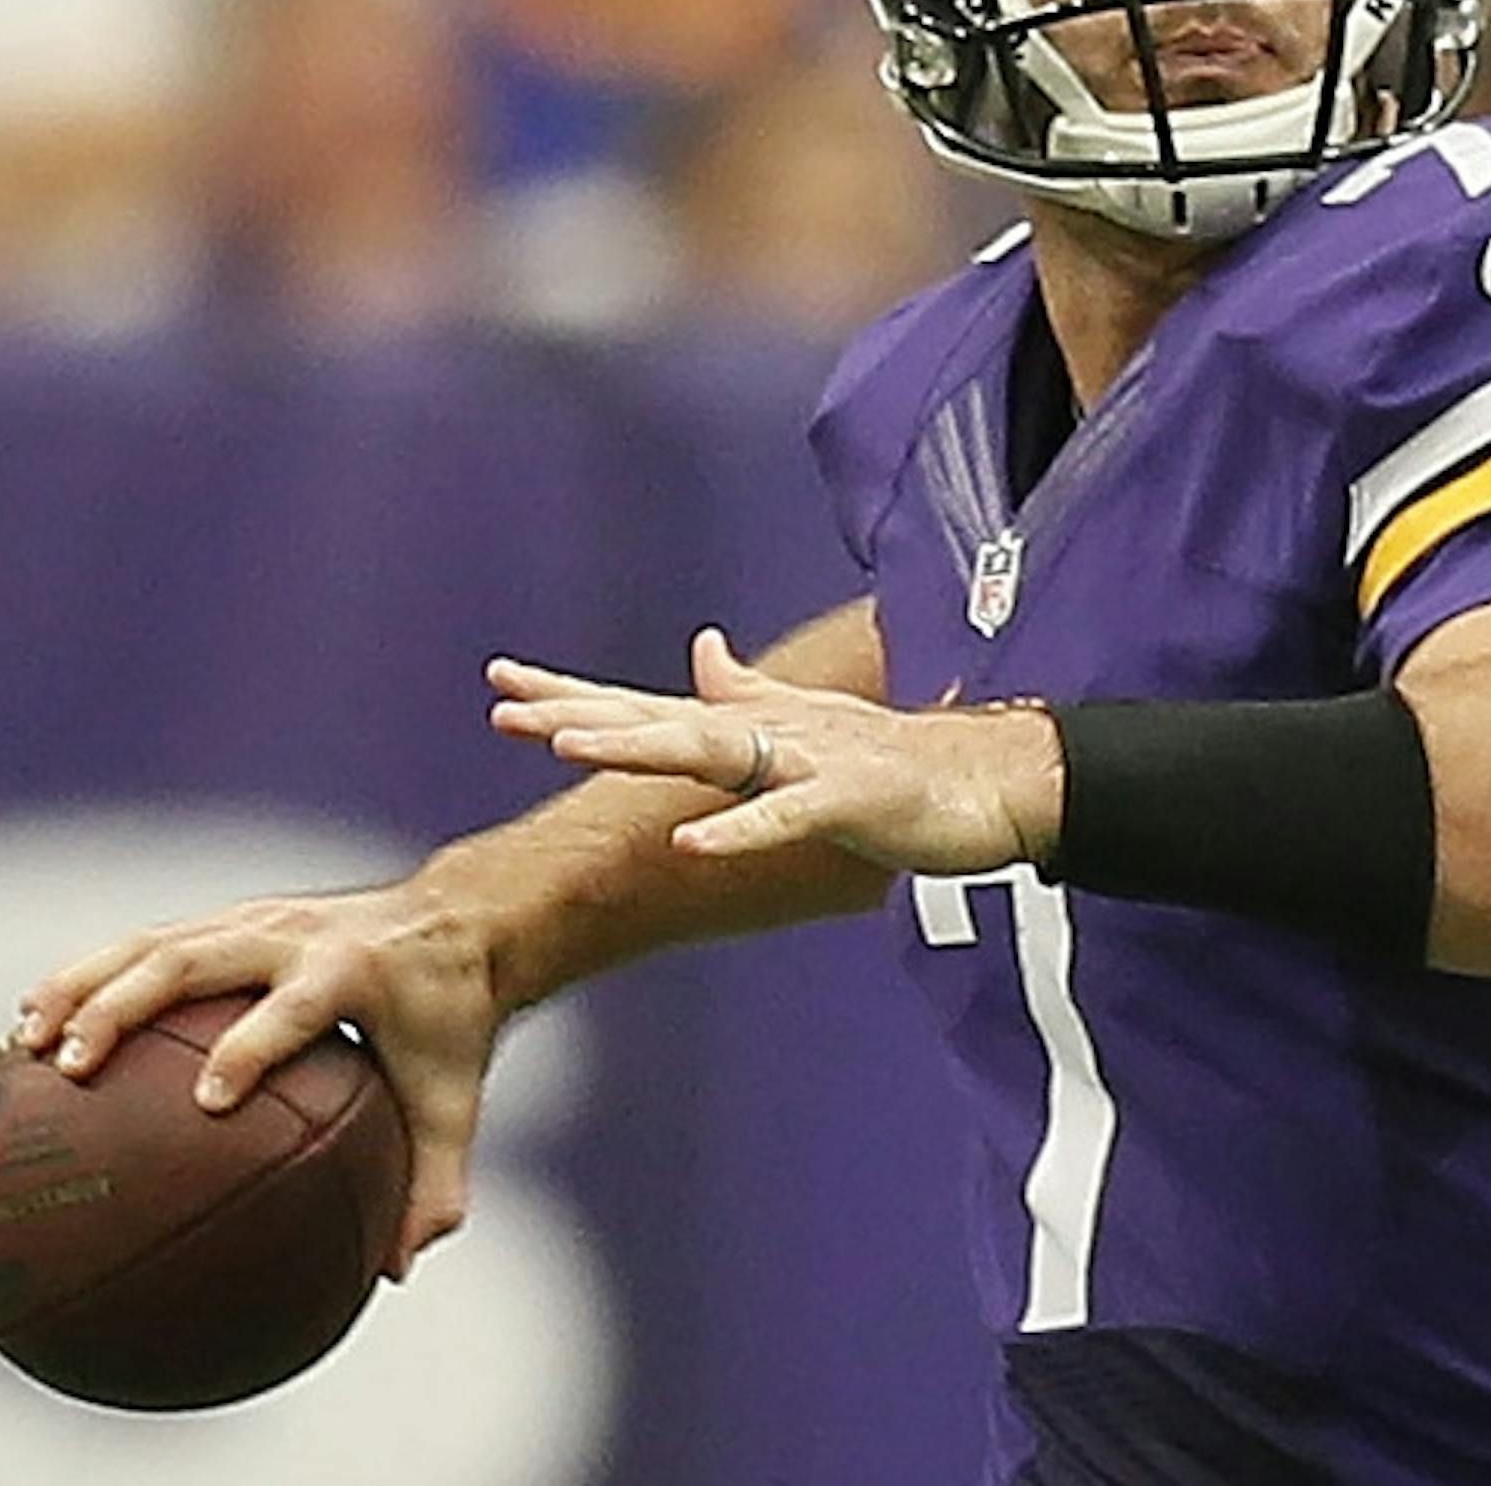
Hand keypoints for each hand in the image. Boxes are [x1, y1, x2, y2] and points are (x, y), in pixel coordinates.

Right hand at [13, 879, 503, 1279]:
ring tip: (24, 1044)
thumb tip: (395, 1269)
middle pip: (195, 957)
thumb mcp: (455, 1097)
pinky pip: (151, 943)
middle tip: (70, 1066)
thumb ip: (436, 1181)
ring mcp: (259, 920)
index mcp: (352, 971)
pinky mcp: (233, 920)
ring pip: (155, 942)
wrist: (458, 922)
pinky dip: (90, 976)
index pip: (295, 1008)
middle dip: (126, 1005)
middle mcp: (296, 934)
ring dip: (84, 985)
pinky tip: (34, 1025)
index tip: (208, 1101)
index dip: (254, 1046)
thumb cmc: (450, 1021)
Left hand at [487, 628, 1063, 875]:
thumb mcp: (808, 728)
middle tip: (505, 707)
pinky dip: (738, 828)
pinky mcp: (847, 798)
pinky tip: (690, 841)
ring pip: (709, 752)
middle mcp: (766, 734)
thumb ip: (748, 692)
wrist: (989, 778)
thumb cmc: (895, 761)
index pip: (644, 707)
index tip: (502, 683)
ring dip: (639, 747)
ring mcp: (805, 762)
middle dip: (579, 714)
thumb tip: (701, 650)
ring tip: (572, 745)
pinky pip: (783, 816)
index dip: (573, 695)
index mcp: (750, 727)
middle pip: (656, 720)